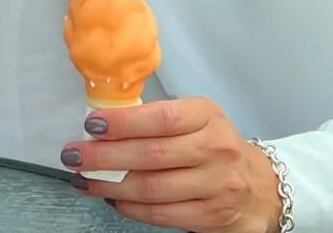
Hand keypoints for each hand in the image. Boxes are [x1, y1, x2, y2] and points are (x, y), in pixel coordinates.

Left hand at [60, 97, 282, 231]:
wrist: (259, 185)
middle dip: (105, 156)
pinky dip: (131, 208)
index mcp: (207, 115)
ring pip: (153, 188)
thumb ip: (158, 118)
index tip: (91, 125)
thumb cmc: (213, 143)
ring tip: (84, 180)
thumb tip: (103, 124)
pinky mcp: (213, 217)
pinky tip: (113, 198)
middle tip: (73, 155)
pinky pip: (162, 214)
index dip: (122, 122)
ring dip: (111, 185)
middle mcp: (216, 149)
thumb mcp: (195, 117)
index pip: (161, 118)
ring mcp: (217, 186)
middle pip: (151, 155)